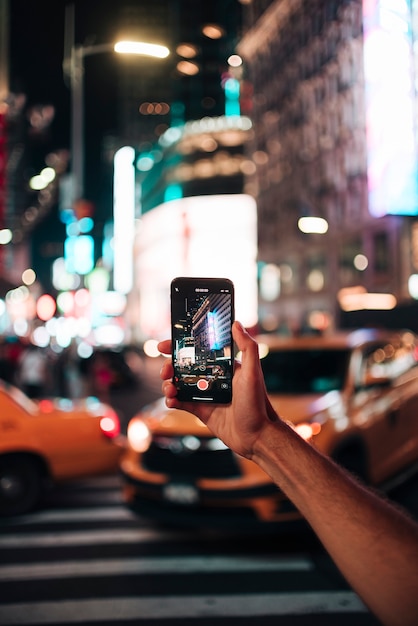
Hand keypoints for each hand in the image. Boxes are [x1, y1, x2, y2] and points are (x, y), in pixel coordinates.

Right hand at [158, 321, 277, 458]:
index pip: (197, 350)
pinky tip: (171, 401)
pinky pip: (180, 402)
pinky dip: (171, 400)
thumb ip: (247, 347)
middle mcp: (212, 377)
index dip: (179, 346)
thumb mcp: (253, 372)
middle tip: (165, 371)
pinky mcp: (200, 410)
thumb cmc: (257, 403)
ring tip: (169, 388)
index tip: (165, 346)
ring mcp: (205, 394)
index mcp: (222, 365)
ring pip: (178, 384)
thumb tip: (237, 323)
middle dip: (169, 366)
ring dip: (168, 383)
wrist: (256, 436)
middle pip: (183, 366)